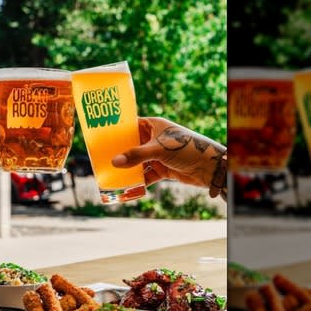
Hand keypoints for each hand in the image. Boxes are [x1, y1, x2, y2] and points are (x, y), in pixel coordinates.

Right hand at [111, 117, 225, 189]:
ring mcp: (159, 155)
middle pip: (133, 145)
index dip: (118, 129)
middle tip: (102, 157)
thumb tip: (114, 162)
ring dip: (128, 168)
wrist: (209, 166)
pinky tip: (127, 186)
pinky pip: (146, 175)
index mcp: (154, 125)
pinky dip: (138, 180)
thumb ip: (136, 155)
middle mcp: (155, 139)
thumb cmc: (186, 148)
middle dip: (120, 152)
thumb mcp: (159, 150)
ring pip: (138, 161)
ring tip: (111, 173)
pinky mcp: (163, 169)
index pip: (132, 124)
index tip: (102, 135)